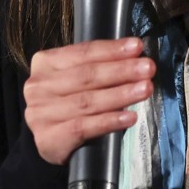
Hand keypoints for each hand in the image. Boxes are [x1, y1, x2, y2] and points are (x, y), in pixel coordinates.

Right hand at [24, 37, 154, 164]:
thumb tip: (134, 58)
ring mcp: (41, 113)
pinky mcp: (49, 139)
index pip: (82, 52)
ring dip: (121, 95)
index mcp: (45, 63)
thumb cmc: (65, 102)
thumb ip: (96, 67)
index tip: (137, 47)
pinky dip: (109, 121)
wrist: (41, 141)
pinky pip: (83, 128)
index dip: (112, 50)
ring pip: (87, 101)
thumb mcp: (73, 78)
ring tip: (145, 89)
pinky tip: (129, 117)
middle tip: (148, 68)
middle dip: (121, 71)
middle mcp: (40, 86)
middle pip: (86, 76)